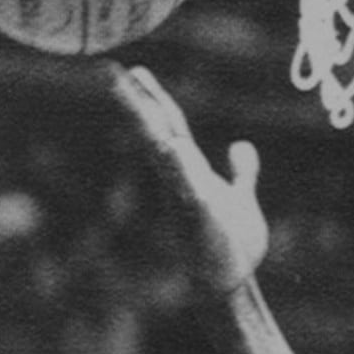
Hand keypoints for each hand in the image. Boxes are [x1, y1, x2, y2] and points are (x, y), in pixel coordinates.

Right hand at [108, 65, 268, 296]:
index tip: (133, 70)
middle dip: (137, 102)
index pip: (170, 126)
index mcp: (191, 171)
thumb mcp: (241, 199)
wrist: (231, 284)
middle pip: (157, 132)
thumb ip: (241, 173)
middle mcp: (182, 179)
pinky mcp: (199, 218)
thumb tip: (240, 145)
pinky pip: (187, 187)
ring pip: (164, 154)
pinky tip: (171, 147)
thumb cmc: (233, 246)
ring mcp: (186, 197)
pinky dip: (179, 168)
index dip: (153, 98)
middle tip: (111, 71)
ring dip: (148, 124)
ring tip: (131, 92)